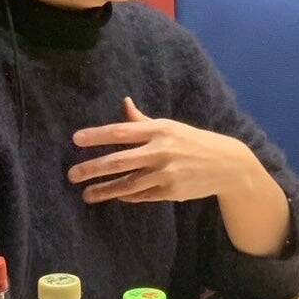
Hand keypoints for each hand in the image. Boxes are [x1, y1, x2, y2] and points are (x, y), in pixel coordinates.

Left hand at [67, 97, 256, 204]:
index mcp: (159, 129)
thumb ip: (143, 119)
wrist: (226, 164)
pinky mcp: (171, 192)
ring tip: (86, 195)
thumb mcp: (169, 126)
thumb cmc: (192, 142)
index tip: (76, 140)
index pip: (121, 131)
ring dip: (105, 190)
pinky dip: (126, 196)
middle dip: (93, 168)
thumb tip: (124, 102)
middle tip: (72, 174)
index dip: (97, 135)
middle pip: (120, 160)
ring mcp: (166, 173)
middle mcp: (161, 150)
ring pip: (128, 183)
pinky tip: (115, 195)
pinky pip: (142, 195)